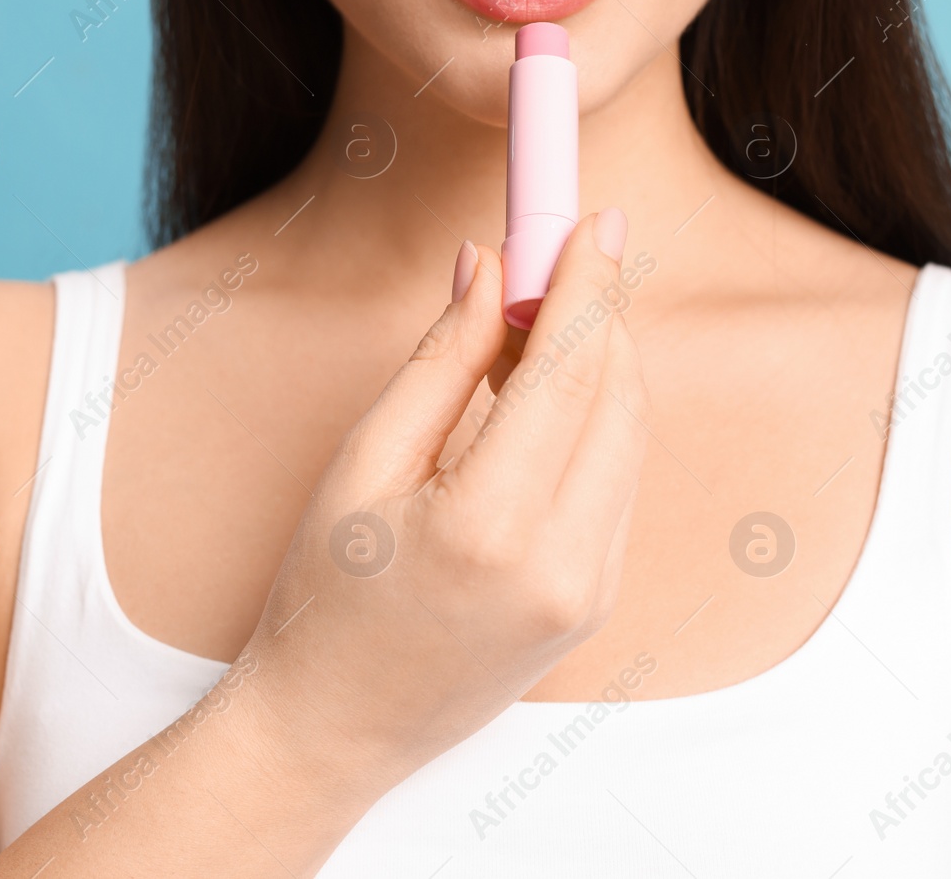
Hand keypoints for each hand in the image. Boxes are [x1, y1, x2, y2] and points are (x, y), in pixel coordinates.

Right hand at [241, 209, 649, 791]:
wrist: (333, 730)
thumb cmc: (322, 597)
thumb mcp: (362, 464)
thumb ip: (440, 360)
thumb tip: (488, 268)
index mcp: (490, 526)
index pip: (567, 370)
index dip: (584, 283)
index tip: (593, 221)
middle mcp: (563, 563)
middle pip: (616, 396)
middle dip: (596, 314)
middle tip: (558, 256)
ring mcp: (592, 590)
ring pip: (629, 436)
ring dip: (598, 364)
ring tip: (535, 322)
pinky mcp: (598, 601)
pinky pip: (618, 482)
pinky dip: (596, 421)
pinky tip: (546, 394)